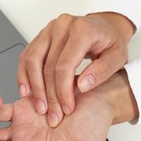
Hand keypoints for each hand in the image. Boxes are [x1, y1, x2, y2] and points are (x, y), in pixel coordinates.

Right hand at [17, 12, 134, 126]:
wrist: (104, 28)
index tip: (67, 109)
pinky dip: (24, 75)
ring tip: (39, 106)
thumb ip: (102, 71)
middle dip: (48, 94)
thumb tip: (82, 86)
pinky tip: (27, 91)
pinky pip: (26, 56)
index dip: (63, 91)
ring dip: (33, 86)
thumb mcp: (117, 58)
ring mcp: (49, 29)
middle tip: (53, 114)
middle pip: (46, 65)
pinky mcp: (41, 36)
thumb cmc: (110, 43)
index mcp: (82, 30)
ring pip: (31, 60)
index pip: (65, 65)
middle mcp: (62, 26)